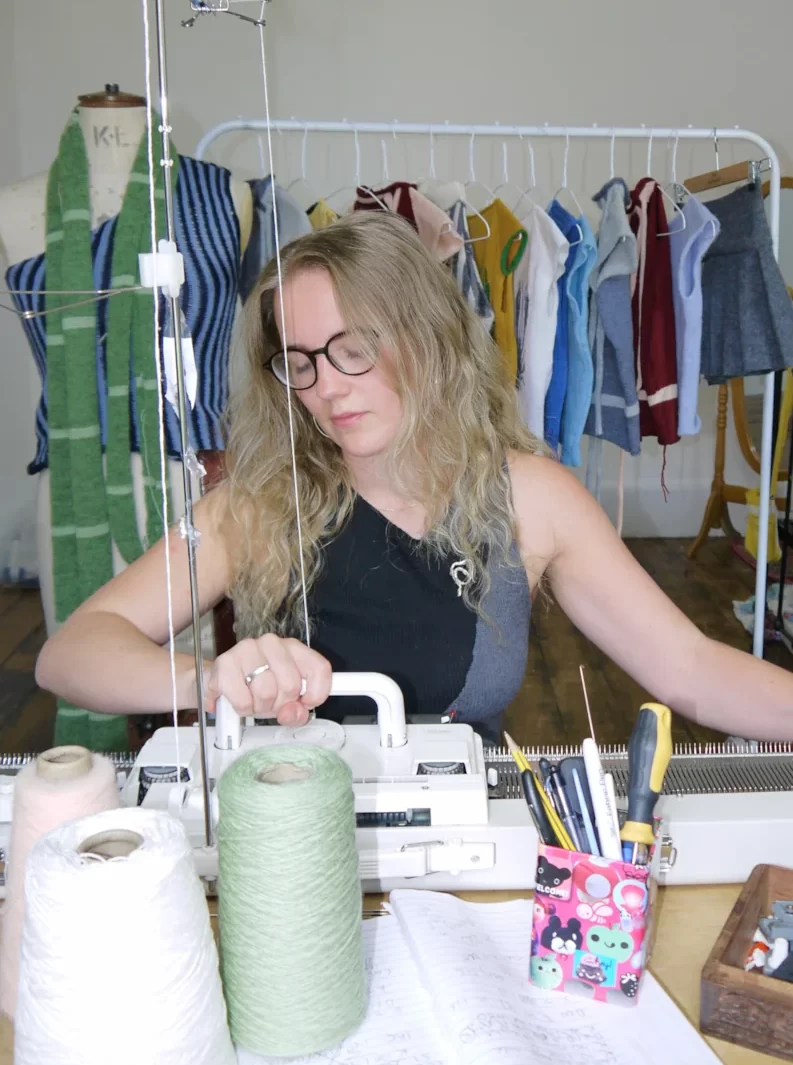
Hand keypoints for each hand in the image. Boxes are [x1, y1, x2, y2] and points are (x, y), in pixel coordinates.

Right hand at [204, 634, 331, 726]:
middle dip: (280, 704)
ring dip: (260, 707)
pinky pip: (243, 700)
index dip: (317, 693)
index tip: (307, 703)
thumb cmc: (256, 687)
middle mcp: (272, 643)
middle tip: (270, 703)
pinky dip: (243, 709)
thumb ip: (297, 712)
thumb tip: (293, 712)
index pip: (319, 668)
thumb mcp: (284, 702)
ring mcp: (248, 649)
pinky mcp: (226, 662)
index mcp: (293, 648)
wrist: (220, 679)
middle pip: (291, 685)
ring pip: (266, 692)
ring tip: (254, 700)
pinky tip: (240, 699)